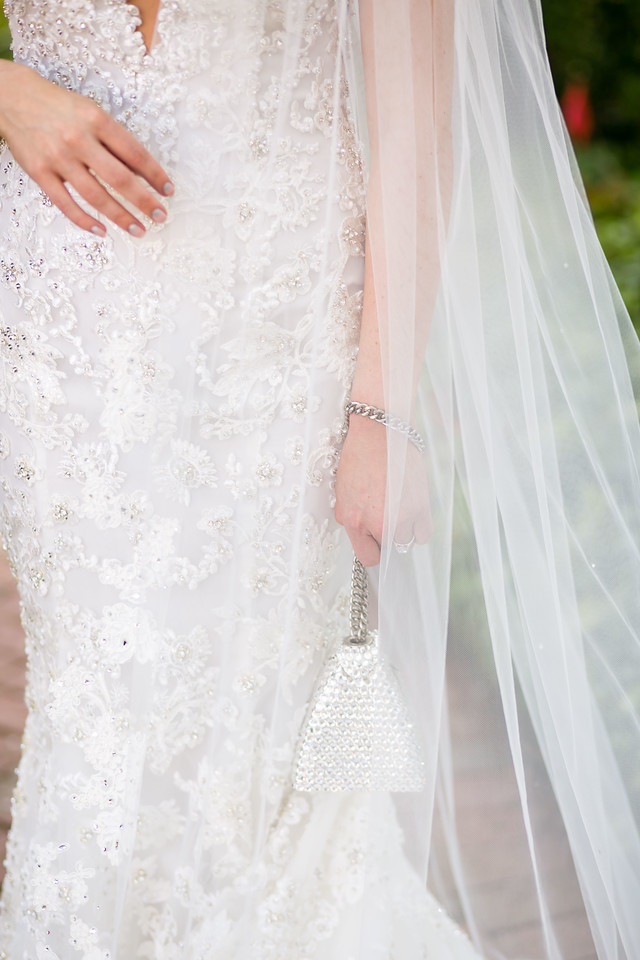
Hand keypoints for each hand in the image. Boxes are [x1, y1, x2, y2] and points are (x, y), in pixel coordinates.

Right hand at [0, 61, 172, 236]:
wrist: (13, 98)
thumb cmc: (60, 107)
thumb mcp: (92, 113)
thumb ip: (115, 141)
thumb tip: (143, 172)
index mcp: (96, 120)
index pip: (134, 153)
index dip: (155, 175)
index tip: (168, 191)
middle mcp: (78, 139)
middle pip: (119, 178)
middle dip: (143, 201)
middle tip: (159, 216)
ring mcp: (58, 158)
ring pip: (96, 196)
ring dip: (121, 217)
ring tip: (138, 229)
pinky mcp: (40, 173)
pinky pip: (66, 204)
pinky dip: (85, 221)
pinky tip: (102, 231)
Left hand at [334, 414, 432, 566]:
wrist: (380, 432)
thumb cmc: (359, 456)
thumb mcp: (343, 490)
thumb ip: (350, 516)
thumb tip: (360, 531)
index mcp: (354, 520)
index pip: (367, 557)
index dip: (372, 548)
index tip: (376, 541)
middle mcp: (377, 523)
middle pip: (388, 549)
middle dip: (386, 535)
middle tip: (386, 514)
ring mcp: (401, 518)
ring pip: (406, 542)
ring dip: (404, 530)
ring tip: (400, 508)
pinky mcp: (420, 507)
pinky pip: (424, 535)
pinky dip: (420, 527)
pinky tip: (414, 512)